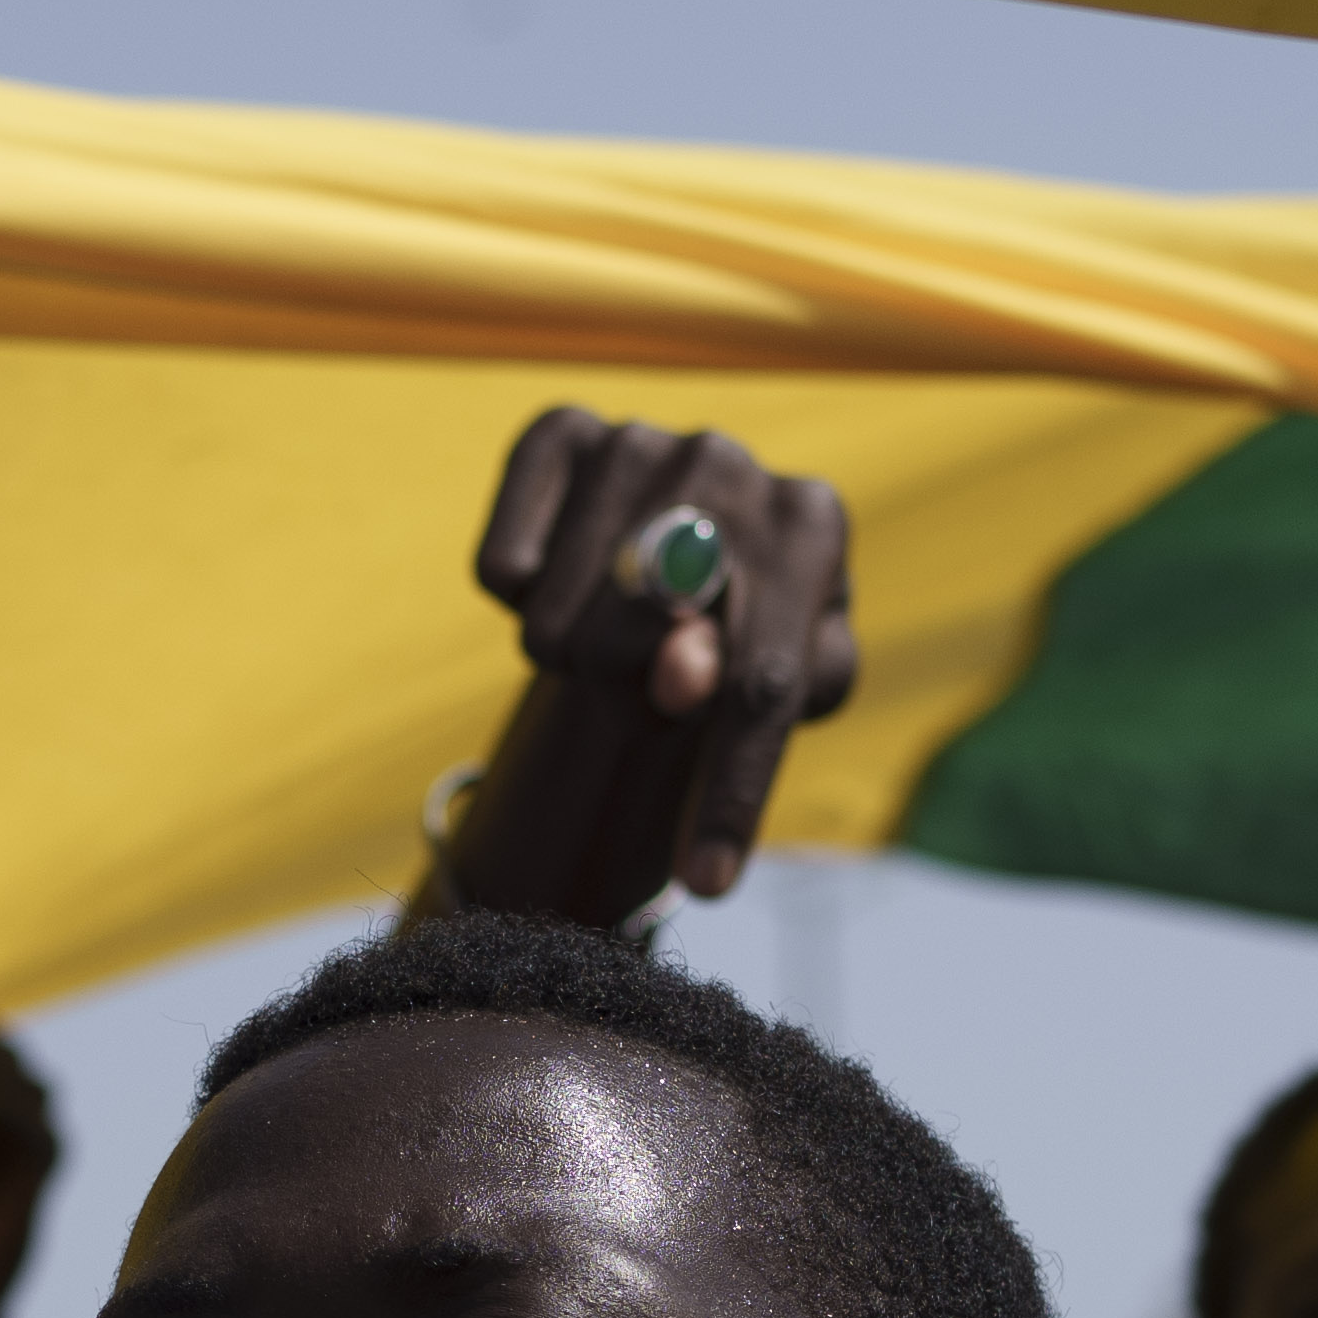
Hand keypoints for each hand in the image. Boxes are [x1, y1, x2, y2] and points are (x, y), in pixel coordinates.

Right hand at [441, 407, 862, 920]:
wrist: (685, 558)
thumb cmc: (748, 644)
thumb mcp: (774, 691)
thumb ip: (750, 696)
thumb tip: (683, 665)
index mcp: (814, 524)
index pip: (764, 680)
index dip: (733, 792)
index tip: (708, 885)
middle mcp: (731, 461)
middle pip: (645, 641)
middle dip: (634, 706)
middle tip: (642, 698)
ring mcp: (640, 438)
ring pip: (563, 617)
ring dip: (573, 662)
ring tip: (607, 643)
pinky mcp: (557, 431)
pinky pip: (503, 564)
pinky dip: (518, 601)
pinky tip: (561, 585)